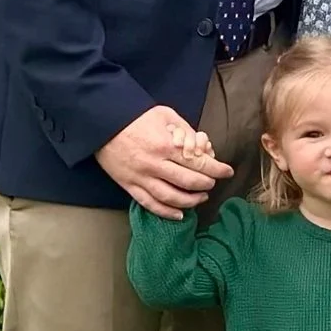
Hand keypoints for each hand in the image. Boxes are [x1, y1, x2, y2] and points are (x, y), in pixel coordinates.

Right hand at [96, 107, 232, 218]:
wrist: (103, 123)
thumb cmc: (136, 116)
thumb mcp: (166, 115)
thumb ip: (186, 131)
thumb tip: (202, 148)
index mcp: (166, 145)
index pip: (198, 163)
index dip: (217, 169)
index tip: (227, 171)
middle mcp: (155, 165)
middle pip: (188, 182)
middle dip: (206, 184)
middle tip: (213, 183)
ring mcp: (141, 177)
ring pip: (171, 197)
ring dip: (190, 201)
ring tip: (201, 198)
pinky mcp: (129, 185)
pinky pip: (150, 204)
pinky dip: (166, 212)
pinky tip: (179, 215)